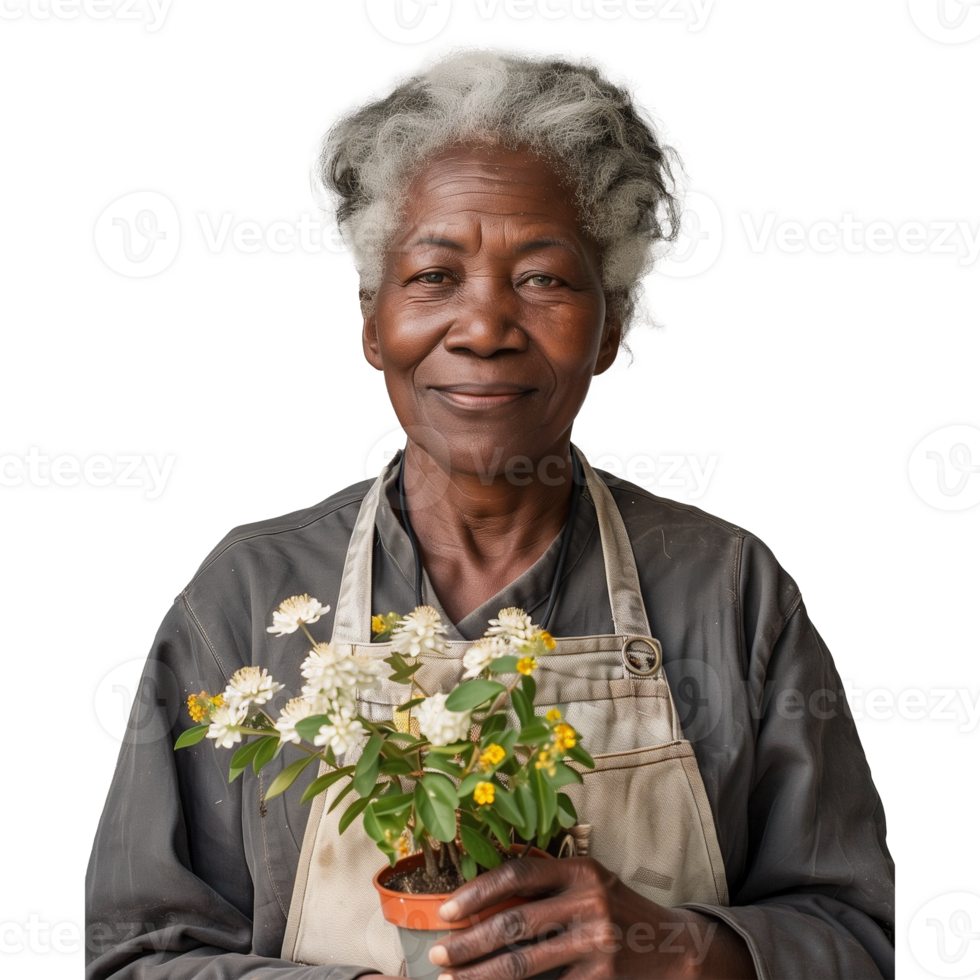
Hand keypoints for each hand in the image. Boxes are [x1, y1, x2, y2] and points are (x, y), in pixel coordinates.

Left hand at [427, 856, 755, 979]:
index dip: (477, 892)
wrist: (676, 948)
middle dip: (469, 942)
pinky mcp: (602, 979)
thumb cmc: (618, 910)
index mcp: (580, 870)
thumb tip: (481, 899)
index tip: (445, 911)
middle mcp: (589, 901)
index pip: (518, 873)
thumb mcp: (589, 883)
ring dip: (480, 975)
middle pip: (514, 921)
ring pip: (523, 963)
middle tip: (438, 955)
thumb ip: (547, 886)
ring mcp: (597, 942)